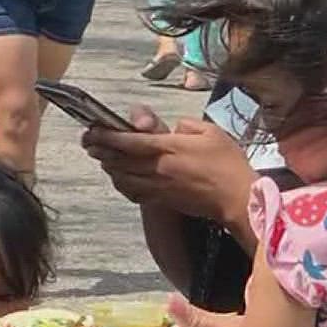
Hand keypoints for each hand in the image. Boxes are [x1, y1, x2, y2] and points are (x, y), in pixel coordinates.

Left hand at [82, 115, 256, 226]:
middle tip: (88, 143)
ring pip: (122, 177)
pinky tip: (121, 179)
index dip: (106, 136)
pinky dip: (122, 185)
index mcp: (168, 148)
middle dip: (100, 150)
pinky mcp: (162, 200)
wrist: (238, 198)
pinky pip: (133, 193)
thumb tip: (173, 127)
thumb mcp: (211, 132)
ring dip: (109, 167)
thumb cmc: (228, 163)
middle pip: (118, 159)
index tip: (92, 131)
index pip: (128, 140)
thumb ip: (187, 125)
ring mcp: (158, 186)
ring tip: (102, 158)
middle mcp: (158, 168)